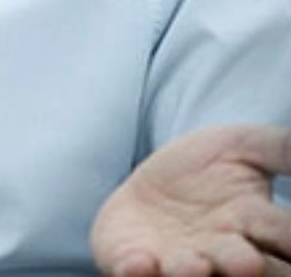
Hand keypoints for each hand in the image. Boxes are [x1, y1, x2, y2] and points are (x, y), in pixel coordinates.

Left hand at [91, 125, 290, 276]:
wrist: (149, 186)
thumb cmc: (205, 170)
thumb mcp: (242, 147)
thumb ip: (280, 148)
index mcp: (255, 225)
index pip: (282, 234)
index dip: (289, 237)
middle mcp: (223, 255)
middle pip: (243, 267)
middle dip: (243, 265)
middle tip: (247, 261)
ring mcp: (179, 262)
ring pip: (189, 274)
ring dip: (189, 271)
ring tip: (192, 264)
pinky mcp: (135, 261)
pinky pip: (136, 271)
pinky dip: (137, 269)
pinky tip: (138, 262)